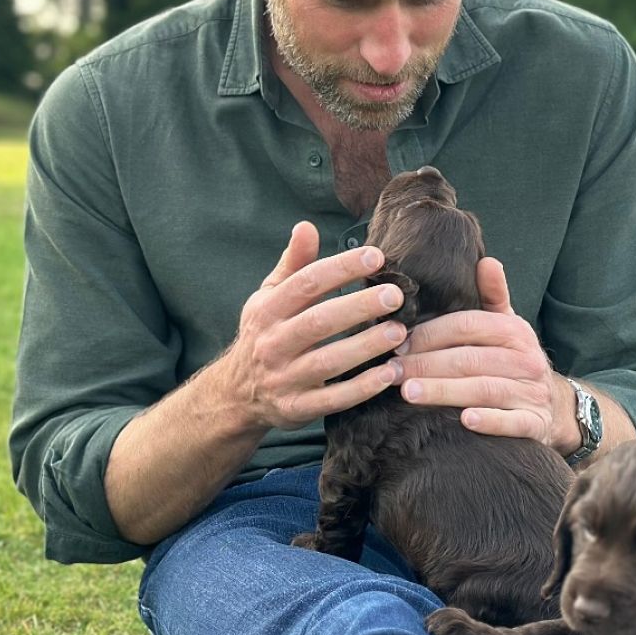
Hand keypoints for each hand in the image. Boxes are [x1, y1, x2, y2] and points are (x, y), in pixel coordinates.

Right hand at [220, 222, 408, 429]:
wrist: (235, 395)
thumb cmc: (264, 334)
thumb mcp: (268, 297)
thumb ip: (292, 265)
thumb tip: (306, 225)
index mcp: (268, 310)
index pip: (306, 283)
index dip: (341, 268)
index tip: (376, 256)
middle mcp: (273, 343)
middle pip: (319, 321)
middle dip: (359, 306)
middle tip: (395, 295)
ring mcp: (284, 379)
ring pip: (328, 362)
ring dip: (366, 347)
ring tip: (400, 332)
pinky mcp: (297, 409)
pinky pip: (333, 399)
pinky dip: (362, 388)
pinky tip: (391, 374)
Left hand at [386, 257, 578, 451]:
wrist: (554, 408)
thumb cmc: (514, 362)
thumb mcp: (507, 326)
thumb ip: (493, 295)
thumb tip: (486, 260)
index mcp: (515, 331)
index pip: (467, 326)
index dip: (430, 334)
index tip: (397, 344)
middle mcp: (527, 359)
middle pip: (470, 359)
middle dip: (426, 364)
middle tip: (391, 371)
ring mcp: (532, 393)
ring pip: (484, 389)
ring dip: (444, 391)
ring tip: (409, 393)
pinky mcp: (535, 424)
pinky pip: (512, 422)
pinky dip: (490, 421)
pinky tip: (465, 421)